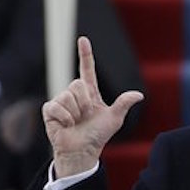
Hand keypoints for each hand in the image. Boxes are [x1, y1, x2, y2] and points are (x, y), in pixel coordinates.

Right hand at [42, 36, 143, 177]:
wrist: (84, 150)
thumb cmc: (98, 135)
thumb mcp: (114, 119)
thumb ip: (123, 104)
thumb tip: (139, 95)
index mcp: (89, 93)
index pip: (87, 70)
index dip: (85, 55)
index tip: (83, 39)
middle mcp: (74, 94)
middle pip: (78, 84)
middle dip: (85, 103)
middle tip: (86, 116)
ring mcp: (61, 101)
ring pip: (68, 96)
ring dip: (76, 112)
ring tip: (76, 122)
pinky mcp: (50, 110)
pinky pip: (58, 106)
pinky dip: (66, 118)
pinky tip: (67, 125)